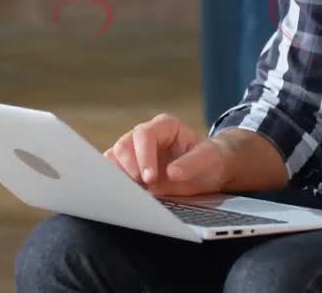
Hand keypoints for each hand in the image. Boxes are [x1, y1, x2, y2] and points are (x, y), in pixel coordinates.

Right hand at [103, 113, 231, 196]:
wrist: (208, 172)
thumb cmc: (209, 161)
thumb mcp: (209, 159)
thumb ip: (192, 163)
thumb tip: (172, 172)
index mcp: (164, 127)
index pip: (144, 135)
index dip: (144, 155)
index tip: (150, 178)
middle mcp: (146, 136)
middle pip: (123, 145)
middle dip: (129, 169)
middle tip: (142, 188)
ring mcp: (135, 151)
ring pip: (113, 158)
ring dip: (119, 177)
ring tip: (134, 193)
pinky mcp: (129, 168)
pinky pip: (112, 172)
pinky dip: (114, 183)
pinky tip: (125, 194)